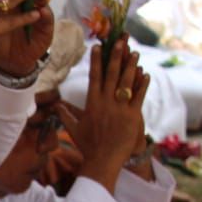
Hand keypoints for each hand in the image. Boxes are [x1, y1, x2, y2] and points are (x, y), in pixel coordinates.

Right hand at [71, 40, 148, 189]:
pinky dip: (142, 84)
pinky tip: (145, 74)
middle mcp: (106, 103)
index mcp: (92, 104)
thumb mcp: (74, 129)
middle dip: (116, 56)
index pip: (94, 77)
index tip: (98, 47)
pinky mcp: (132, 116)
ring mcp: (120, 109)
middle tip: (120, 41)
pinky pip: (139, 96)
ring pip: (127, 82)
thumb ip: (65, 115)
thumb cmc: (87, 146)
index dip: (97, 61)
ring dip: (131, 66)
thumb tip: (55, 105)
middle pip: (112, 75)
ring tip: (135, 53)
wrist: (102, 160)